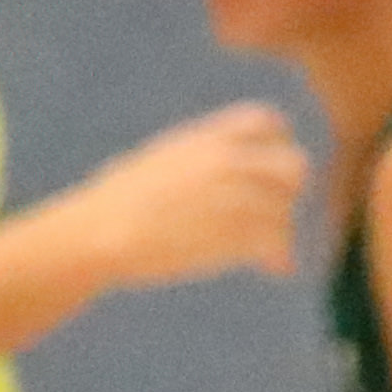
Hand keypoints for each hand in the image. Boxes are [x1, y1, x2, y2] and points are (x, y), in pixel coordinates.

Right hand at [77, 104, 305, 290]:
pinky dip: (279, 259)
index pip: (271, 122)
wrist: (99, 232)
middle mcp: (226, 161)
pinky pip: (278, 243)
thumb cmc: (120, 202)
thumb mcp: (163, 158)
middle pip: (293, 165)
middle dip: (286, 191)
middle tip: (271, 215)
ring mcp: (233, 196)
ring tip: (266, 252)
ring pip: (285, 210)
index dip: (279, 146)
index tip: (269, 173)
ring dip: (280, 232)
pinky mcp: (234, 234)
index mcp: (208, 137)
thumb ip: (202, 155)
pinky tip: (274, 269)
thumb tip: (227, 165)